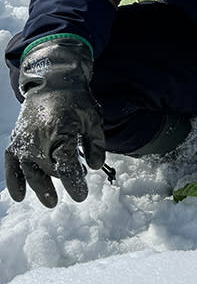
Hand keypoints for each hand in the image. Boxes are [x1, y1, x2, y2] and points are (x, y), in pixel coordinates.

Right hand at [5, 36, 105, 206]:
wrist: (51, 82)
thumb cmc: (75, 100)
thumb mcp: (93, 119)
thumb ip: (95, 144)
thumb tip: (94, 167)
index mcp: (61, 131)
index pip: (66, 165)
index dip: (74, 183)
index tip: (81, 196)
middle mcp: (40, 138)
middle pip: (50, 169)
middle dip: (64, 180)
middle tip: (76, 189)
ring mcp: (25, 140)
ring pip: (31, 171)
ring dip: (41, 187)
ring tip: (52, 201)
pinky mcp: (16, 141)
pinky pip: (12, 164)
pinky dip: (15, 180)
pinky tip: (19, 196)